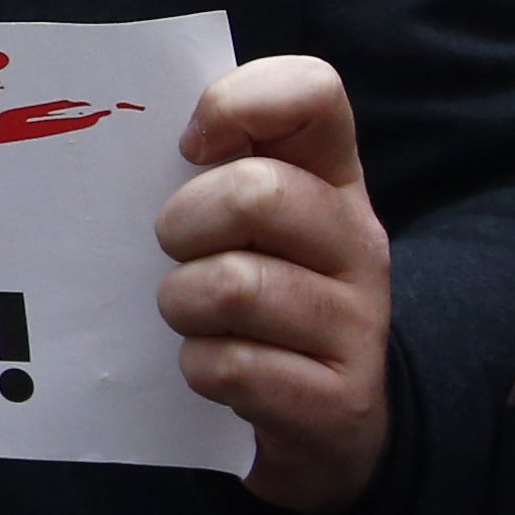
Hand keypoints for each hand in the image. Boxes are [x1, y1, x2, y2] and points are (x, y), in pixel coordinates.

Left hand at [155, 55, 392, 512]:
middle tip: (175, 252)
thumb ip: (209, 166)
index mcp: (332, 179)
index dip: (238, 103)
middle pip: (256, 193)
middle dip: (183, 224)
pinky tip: (214, 367)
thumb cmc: (257, 298)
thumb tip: (156, 138)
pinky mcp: (338, 401)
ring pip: (233, 286)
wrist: (322, 424)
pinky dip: (201, 368)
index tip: (190, 149)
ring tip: (191, 315)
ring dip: (182, 304)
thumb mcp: (243, 223)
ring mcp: (358, 323)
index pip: (312, 91)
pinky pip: (233, 368)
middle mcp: (358, 241)